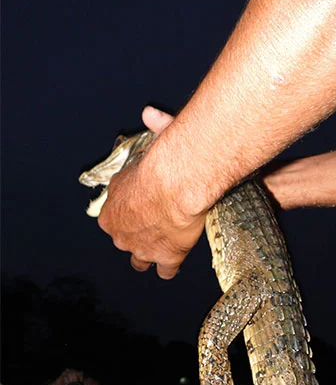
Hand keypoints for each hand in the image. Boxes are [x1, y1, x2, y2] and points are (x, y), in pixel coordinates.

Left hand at [97, 106, 205, 279]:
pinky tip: (177, 257)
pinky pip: (165, 271)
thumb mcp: (148, 144)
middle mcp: (121, 235)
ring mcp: (143, 250)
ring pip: (141, 261)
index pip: (112, 221)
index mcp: (110, 213)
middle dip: (137, 235)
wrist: (177, 182)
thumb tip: (151, 113)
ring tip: (162, 245)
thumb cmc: (159, 163)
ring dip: (149, 254)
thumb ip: (150, 131)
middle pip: (125, 242)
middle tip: (154, 223)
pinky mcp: (167, 258)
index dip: (127, 216)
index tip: (139, 208)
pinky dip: (170, 265)